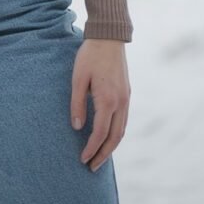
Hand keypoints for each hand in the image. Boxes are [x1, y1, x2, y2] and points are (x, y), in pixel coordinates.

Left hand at [70, 38, 130, 171]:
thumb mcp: (78, 78)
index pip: (100, 133)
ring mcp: (126, 98)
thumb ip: (78, 104)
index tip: (82, 159)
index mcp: (108, 100)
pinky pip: (123, 120)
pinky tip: (108, 136)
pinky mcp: (127, 93)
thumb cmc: (90, 55)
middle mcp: (121, 103)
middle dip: (103, 154)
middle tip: (92, 167)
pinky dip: (116, 133)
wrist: (109, 36)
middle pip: (115, 138)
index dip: (91, 148)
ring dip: (111, 146)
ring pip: (122, 130)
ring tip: (100, 157)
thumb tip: (77, 127)